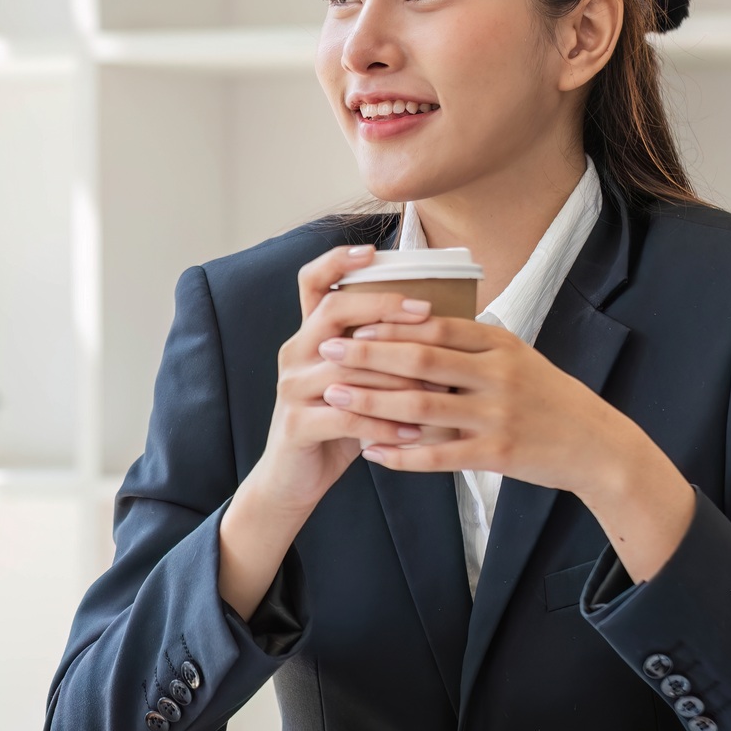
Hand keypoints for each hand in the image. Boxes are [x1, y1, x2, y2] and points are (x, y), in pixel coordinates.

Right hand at [217, 244, 435, 616]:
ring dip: (395, 374)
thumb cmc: (338, 426)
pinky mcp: (296, 425)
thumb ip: (380, 352)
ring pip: (346, 367)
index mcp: (310, 337)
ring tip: (436, 382)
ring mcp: (292, 389)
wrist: (295, 480)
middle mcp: (295, 354)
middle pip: (331, 312)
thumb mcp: (357, 381)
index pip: (312, 283)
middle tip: (425, 311)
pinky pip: (346, 415)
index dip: (338, 262)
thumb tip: (438, 324)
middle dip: (381, 307)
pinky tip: (413, 431)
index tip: (374, 250)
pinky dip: (384, 422)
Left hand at [319, 318, 695, 581]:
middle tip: (327, 352)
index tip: (349, 320)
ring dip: (373, 402)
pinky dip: (401, 454)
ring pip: (422, 407)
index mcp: (499, 344)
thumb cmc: (545, 396)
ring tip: (336, 397)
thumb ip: (469, 341)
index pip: (435, 324)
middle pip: (421, 361)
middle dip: (368, 356)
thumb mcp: (515, 356)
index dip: (389, 322)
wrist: (595, 446)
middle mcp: (498, 376)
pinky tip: (371, 452)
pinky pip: (438, 456)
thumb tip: (413, 317)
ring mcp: (497, 416)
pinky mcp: (497, 455)